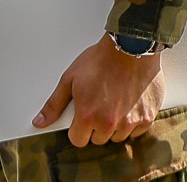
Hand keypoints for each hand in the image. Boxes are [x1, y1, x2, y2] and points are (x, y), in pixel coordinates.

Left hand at [34, 34, 163, 145]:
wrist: (130, 46)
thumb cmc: (101, 59)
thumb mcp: (70, 78)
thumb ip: (55, 104)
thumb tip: (40, 122)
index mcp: (88, 115)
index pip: (78, 140)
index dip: (78, 128)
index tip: (82, 117)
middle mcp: (109, 123)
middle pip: (98, 139)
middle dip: (96, 125)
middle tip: (99, 104)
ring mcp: (130, 122)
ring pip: (117, 136)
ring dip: (115, 125)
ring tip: (114, 101)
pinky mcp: (146, 117)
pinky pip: (136, 131)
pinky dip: (132, 121)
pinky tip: (128, 103)